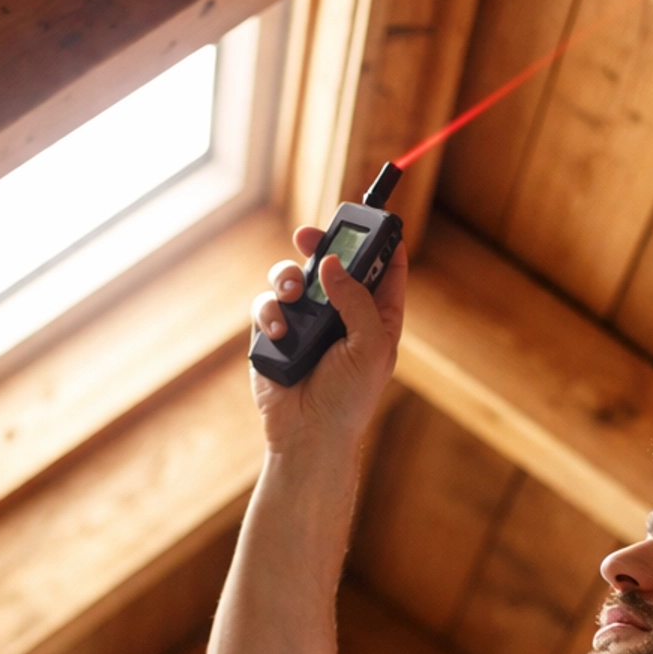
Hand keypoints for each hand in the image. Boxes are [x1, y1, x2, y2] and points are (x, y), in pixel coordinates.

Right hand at [250, 225, 405, 454]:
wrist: (308, 435)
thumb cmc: (348, 399)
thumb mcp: (370, 348)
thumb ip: (356, 300)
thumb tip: (331, 263)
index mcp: (376, 316)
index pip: (385, 268)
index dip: (383, 241)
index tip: (378, 218)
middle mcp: (341, 313)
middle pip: (333, 261)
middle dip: (322, 243)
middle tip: (309, 234)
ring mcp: (306, 321)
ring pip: (293, 276)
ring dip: (288, 277)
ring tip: (293, 293)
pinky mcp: (275, 332)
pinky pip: (268, 303)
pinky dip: (271, 312)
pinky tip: (280, 332)